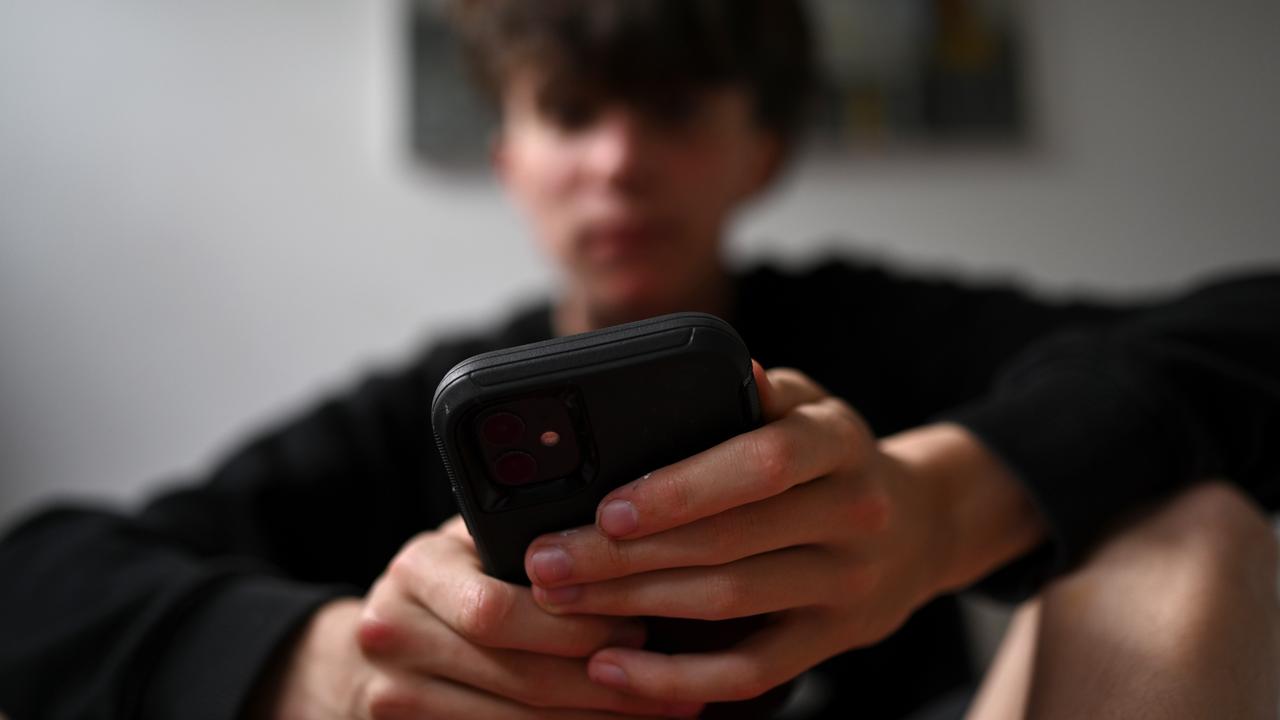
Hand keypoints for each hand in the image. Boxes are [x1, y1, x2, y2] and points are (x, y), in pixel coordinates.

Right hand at [253, 516, 702, 718]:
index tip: (641, 626)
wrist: (366, 652)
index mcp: (418, 569)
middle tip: (672, 682)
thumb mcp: (471, 546)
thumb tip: (627, 537)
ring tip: (662, 713)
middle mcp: (392, 632)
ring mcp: (394, 695)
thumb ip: (526, 537)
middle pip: (514, 673)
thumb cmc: (448, 586)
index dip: (575, 626)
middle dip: (602, 683)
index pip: (499, 607)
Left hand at [522, 363, 1043, 703]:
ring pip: (731, 604)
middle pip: (729, 542)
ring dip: (635, 607)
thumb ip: (760, 393)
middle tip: (548, 560)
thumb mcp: (811, 407)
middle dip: (625, 556)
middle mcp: (852, 514)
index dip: (684, 488)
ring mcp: (846, 585)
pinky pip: (751, 672)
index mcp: (838, 443)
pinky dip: (677, 678)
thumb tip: (731, 368)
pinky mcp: (831, 641)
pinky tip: (613, 668)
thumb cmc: (833, 458)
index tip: (607, 507)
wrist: (921, 526)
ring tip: (561, 600)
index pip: (763, 464)